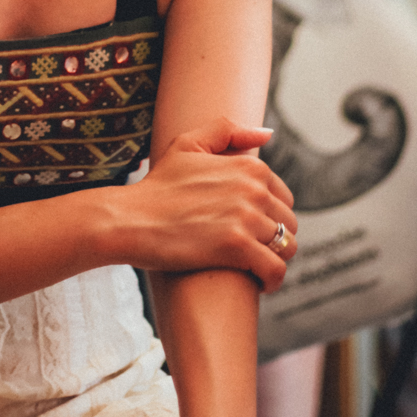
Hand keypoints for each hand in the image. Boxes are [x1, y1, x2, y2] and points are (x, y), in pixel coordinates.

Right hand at [122, 119, 296, 290]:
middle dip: (274, 240)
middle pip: (288, 224)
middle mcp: (254, 188)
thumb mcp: (187, 144)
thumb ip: (229, 132)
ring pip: (286, 247)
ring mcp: (246, 217)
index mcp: (249, 166)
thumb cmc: (156, 186)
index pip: (284, 198)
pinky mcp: (236, 246)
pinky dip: (271, 281)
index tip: (252, 231)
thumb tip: (267, 134)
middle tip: (251, 254)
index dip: (271, 218)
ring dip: (274, 261)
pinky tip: (257, 285)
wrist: (129, 219)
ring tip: (254, 269)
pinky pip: (274, 270)